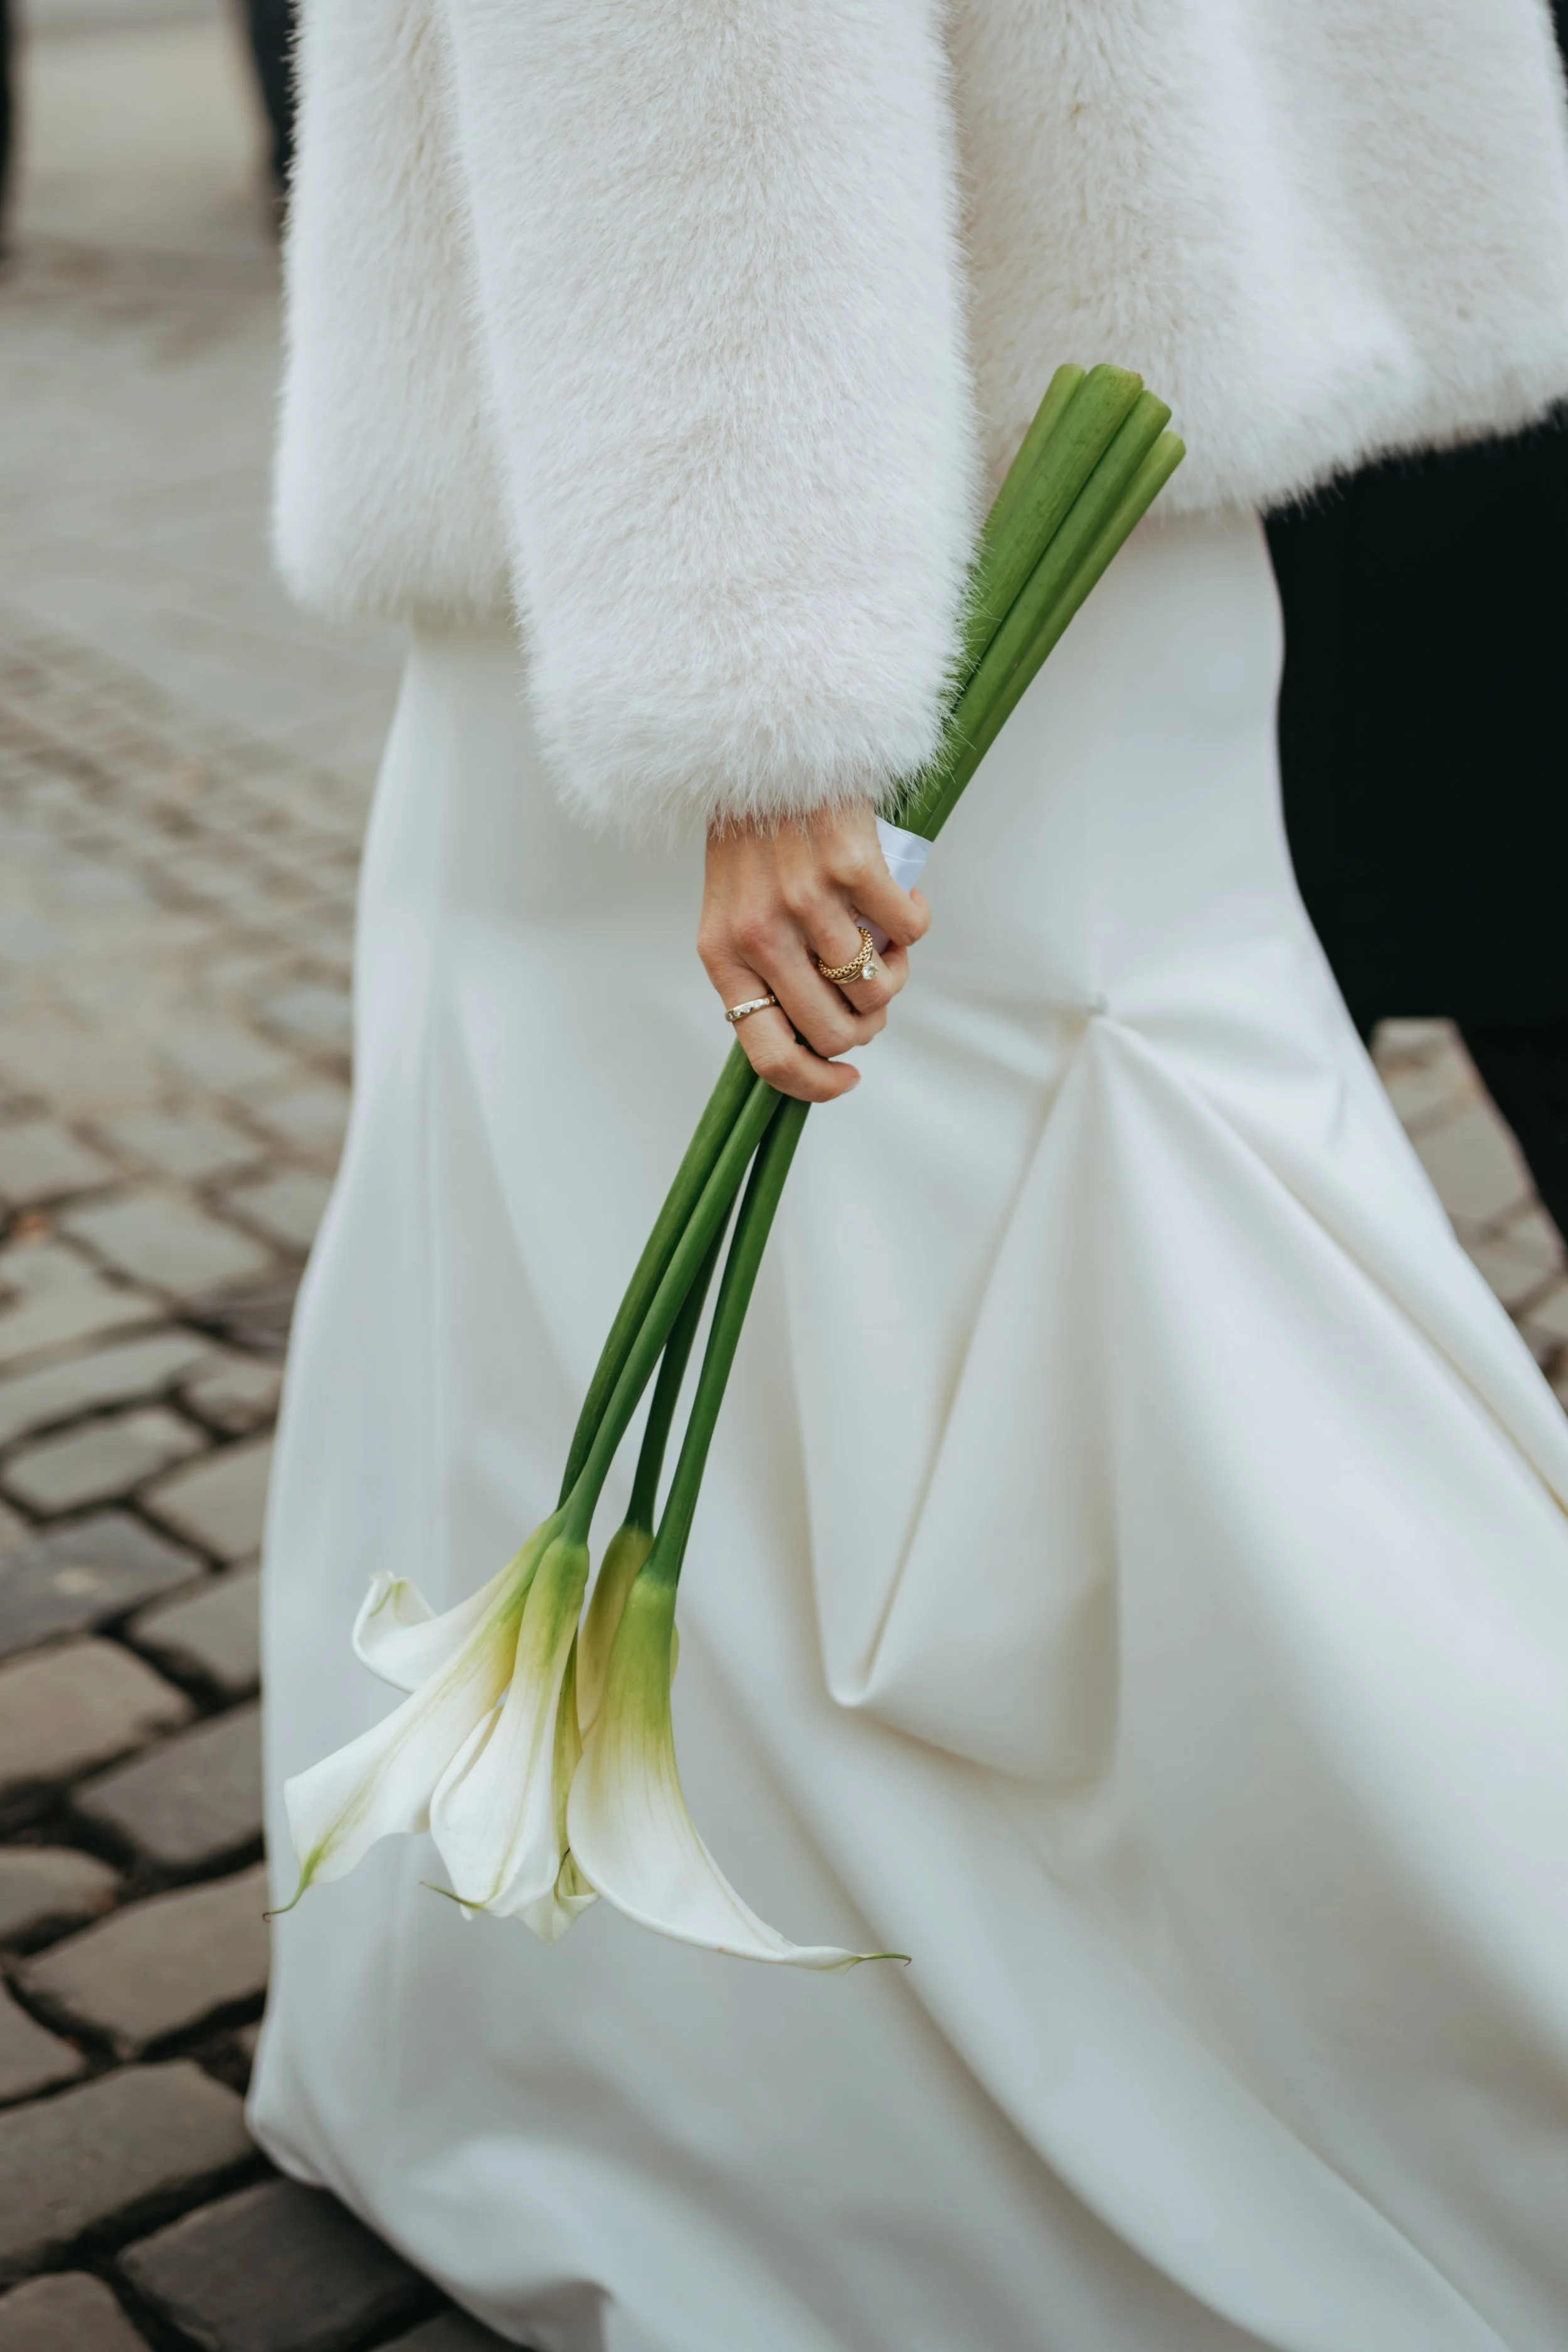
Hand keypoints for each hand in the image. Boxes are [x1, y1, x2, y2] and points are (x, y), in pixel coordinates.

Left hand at [698, 802, 929, 1103]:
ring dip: (894, 974)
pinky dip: (917, 922)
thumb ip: (763, 968)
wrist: (760, 746)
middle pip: (835, 1031)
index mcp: (724, 955)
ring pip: (876, 987)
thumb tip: (822, 1028)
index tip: (847, 1076)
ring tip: (887, 941)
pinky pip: (909, 930)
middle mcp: (760, 935)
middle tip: (872, 990)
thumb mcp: (733, 909)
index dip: (816, 1082)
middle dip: (867, 1025)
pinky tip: (905, 900)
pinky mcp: (852, 867)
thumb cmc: (752, 834)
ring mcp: (806, 902)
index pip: (768, 1055)